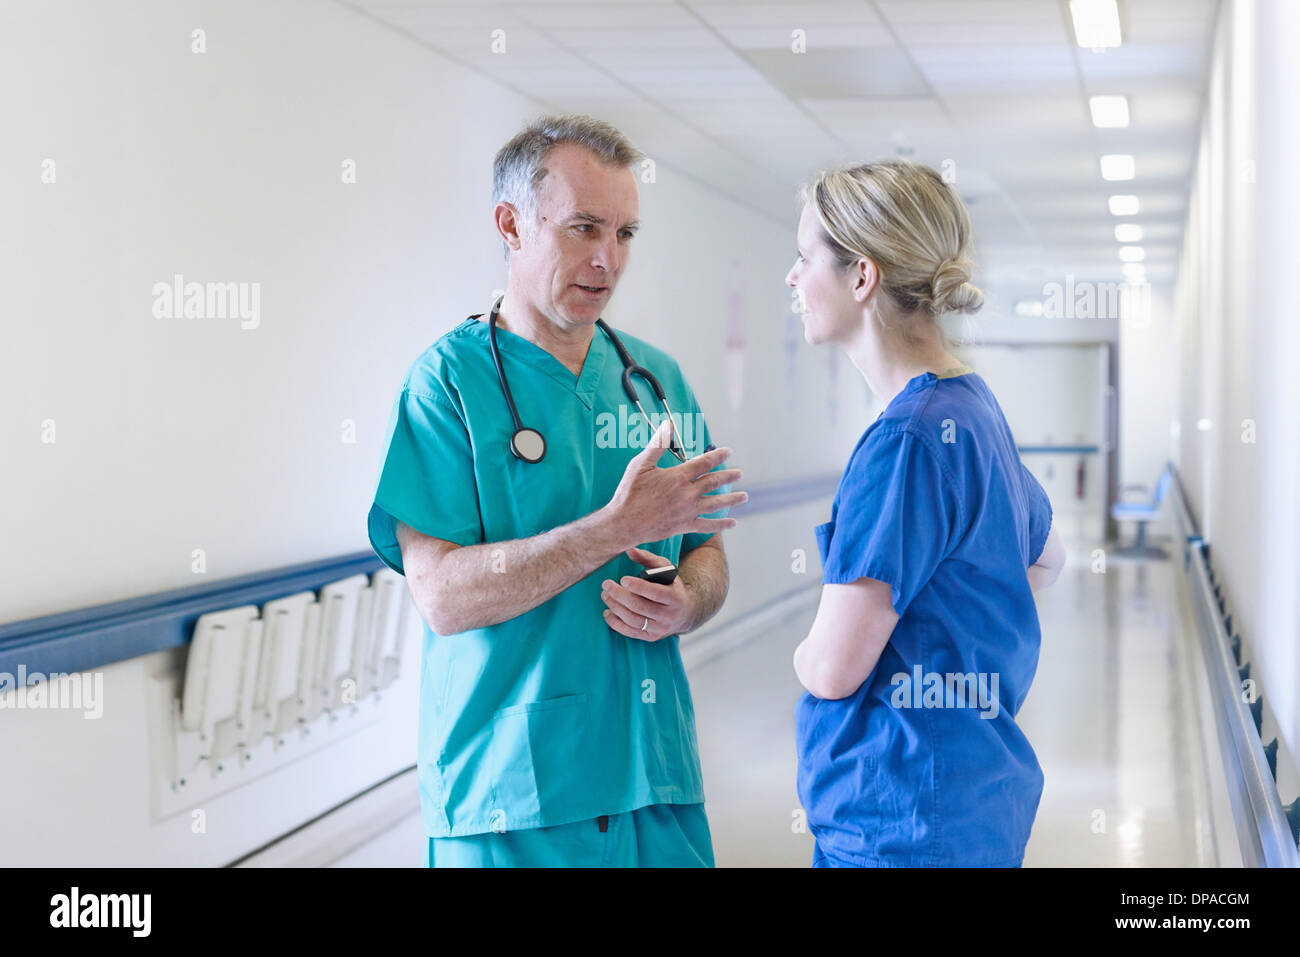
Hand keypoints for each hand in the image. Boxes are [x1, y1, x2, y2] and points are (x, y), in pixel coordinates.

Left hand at [601, 547, 692, 641]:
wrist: (685, 611)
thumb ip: (647, 558)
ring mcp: (660, 628)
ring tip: (605, 595)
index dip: (637, 586)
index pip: (654, 593)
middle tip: (606, 585)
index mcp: (675, 597)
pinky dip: (616, 623)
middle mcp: (669, 615)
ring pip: (633, 620)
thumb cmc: (671, 585)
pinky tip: (608, 612)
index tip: (622, 579)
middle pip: (640, 606)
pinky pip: (630, 632)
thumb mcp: (665, 569)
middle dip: (620, 595)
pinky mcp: (652, 637)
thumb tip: (628, 550)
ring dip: (615, 607)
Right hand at [604, 420, 746, 546]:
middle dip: (729, 476)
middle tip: (739, 472)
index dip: (718, 456)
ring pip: (716, 503)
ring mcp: (688, 511)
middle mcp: (687, 493)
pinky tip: (732, 524)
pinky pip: (707, 525)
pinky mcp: (684, 525)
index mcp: (678, 476)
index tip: (728, 452)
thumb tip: (668, 424)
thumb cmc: (630, 492)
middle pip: (713, 482)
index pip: (704, 463)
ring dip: (732, 499)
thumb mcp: (641, 464)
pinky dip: (721, 525)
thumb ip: (657, 444)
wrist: (625, 523)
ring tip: (744, 496)